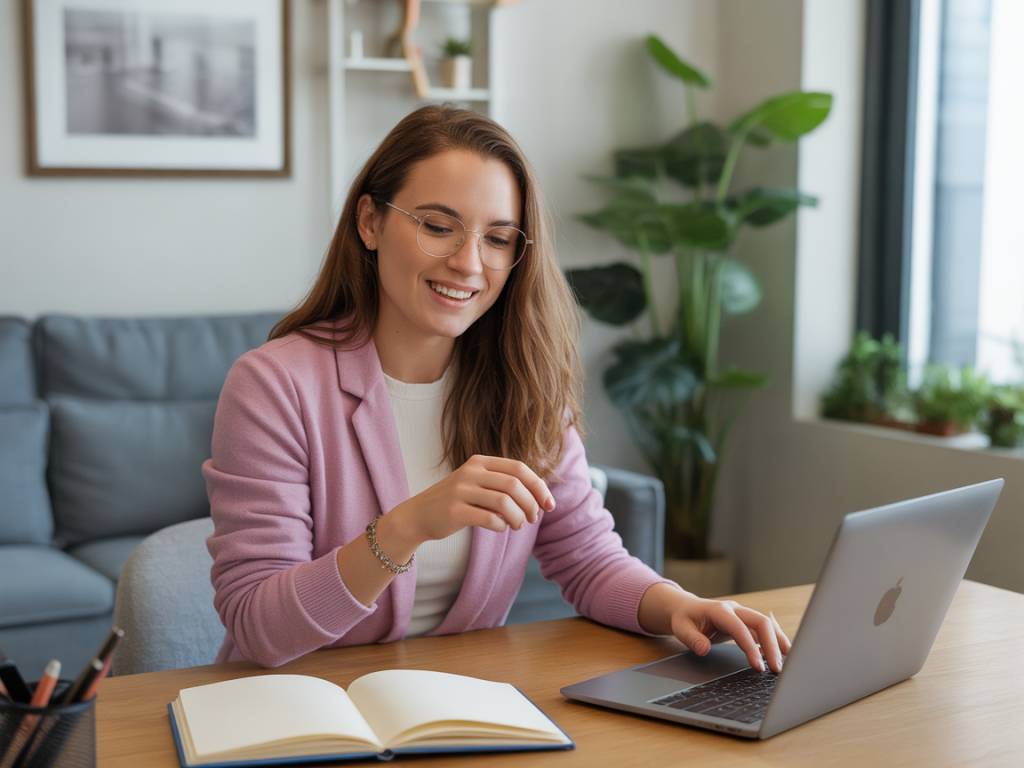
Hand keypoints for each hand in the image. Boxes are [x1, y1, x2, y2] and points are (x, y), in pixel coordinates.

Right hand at [394, 454, 556, 543]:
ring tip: (517, 525)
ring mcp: (461, 490)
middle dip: (531, 504)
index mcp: (480, 461)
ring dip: (518, 517)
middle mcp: (470, 472)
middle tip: (533, 519)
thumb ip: (503, 485)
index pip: (519, 468)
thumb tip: (540, 498)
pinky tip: (500, 528)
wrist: (418, 516)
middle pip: (514, 485)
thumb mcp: (477, 484)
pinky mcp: (454, 511)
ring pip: (504, 502)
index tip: (550, 505)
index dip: (539, 487)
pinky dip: (501, 526)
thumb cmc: (456, 502)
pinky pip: (490, 519)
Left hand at [665, 590, 791, 672]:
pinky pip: (765, 629)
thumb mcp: (681, 628)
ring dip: (778, 641)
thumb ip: (692, 639)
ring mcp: (743, 614)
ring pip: (767, 624)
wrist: (687, 608)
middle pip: (761, 623)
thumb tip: (704, 649)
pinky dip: (775, 640)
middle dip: (772, 645)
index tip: (758, 667)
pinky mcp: (747, 622)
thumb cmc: (684, 619)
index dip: (751, 647)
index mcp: (720, 610)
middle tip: (777, 669)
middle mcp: (735, 609)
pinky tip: (782, 655)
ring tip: (789, 661)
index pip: (740, 628)